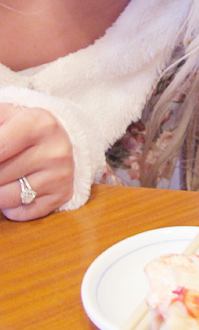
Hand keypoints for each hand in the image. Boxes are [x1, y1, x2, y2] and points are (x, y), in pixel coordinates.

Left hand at [0, 103, 73, 219]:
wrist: (59, 138)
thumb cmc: (21, 128)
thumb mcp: (3, 116)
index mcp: (38, 124)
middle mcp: (54, 150)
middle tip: (0, 164)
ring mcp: (60, 175)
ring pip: (5, 198)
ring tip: (3, 176)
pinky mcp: (62, 194)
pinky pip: (21, 212)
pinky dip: (10, 206)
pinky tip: (15, 188)